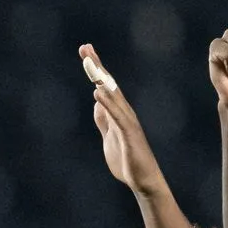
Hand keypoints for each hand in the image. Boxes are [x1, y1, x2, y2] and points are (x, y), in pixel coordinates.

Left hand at [87, 46, 165, 195]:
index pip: (105, 86)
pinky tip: (98, 92)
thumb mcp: (109, 138)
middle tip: (85, 47)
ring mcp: (127, 122)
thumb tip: (97, 103)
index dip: (95, 69)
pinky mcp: (129, 134)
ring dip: (101, 79)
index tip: (85, 52)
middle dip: (96, 66)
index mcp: (118, 113)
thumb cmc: (128, 160)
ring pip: (113, 95)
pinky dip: (107, 103)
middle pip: (108, 84)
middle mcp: (124, 112)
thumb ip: (104, 120)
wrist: (143, 180)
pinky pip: (116, 116)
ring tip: (90, 63)